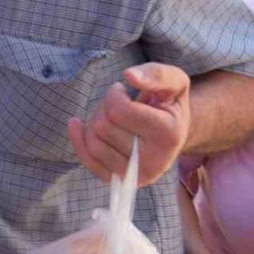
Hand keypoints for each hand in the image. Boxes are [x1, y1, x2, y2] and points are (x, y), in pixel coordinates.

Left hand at [67, 63, 190, 186]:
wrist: (173, 133)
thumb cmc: (169, 104)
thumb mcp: (174, 81)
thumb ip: (156, 74)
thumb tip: (129, 75)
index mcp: (169, 134)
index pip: (119, 110)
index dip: (114, 95)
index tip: (123, 92)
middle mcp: (155, 160)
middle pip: (102, 126)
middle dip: (104, 108)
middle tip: (118, 106)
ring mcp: (137, 174)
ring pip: (92, 142)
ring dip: (94, 123)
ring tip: (111, 118)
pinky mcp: (120, 180)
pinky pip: (87, 161)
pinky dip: (78, 140)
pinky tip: (79, 125)